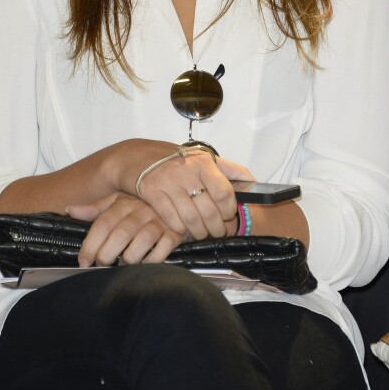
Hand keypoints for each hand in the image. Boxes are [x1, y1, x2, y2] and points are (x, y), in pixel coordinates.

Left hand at [67, 193, 183, 266]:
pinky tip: (144, 264)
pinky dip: (152, 260)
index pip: (103, 223)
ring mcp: (160, 221)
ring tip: (122, 264)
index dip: (91, 244)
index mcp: (124, 203)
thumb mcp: (116, 202)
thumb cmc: (139, 205)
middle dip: (107, 255)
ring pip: (142, 243)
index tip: (83, 261)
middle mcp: (141, 210)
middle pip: (121, 234)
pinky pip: (163, 249)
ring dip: (129, 259)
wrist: (174, 198)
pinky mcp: (175, 232)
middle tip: (102, 265)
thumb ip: (94, 209)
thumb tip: (69, 209)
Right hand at [135, 151, 253, 239]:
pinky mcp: (151, 192)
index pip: (224, 193)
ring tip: (202, 233)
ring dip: (200, 233)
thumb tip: (253, 182)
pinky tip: (183, 229)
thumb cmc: (173, 159)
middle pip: (209, 211)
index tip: (228, 216)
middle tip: (217, 232)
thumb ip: (228, 169)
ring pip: (191, 220)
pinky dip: (180, 230)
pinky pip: (172, 220)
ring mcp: (167, 181)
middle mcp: (186, 170)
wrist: (135, 156)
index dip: (229, 211)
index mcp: (203, 162)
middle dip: (217, 228)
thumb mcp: (201, 157)